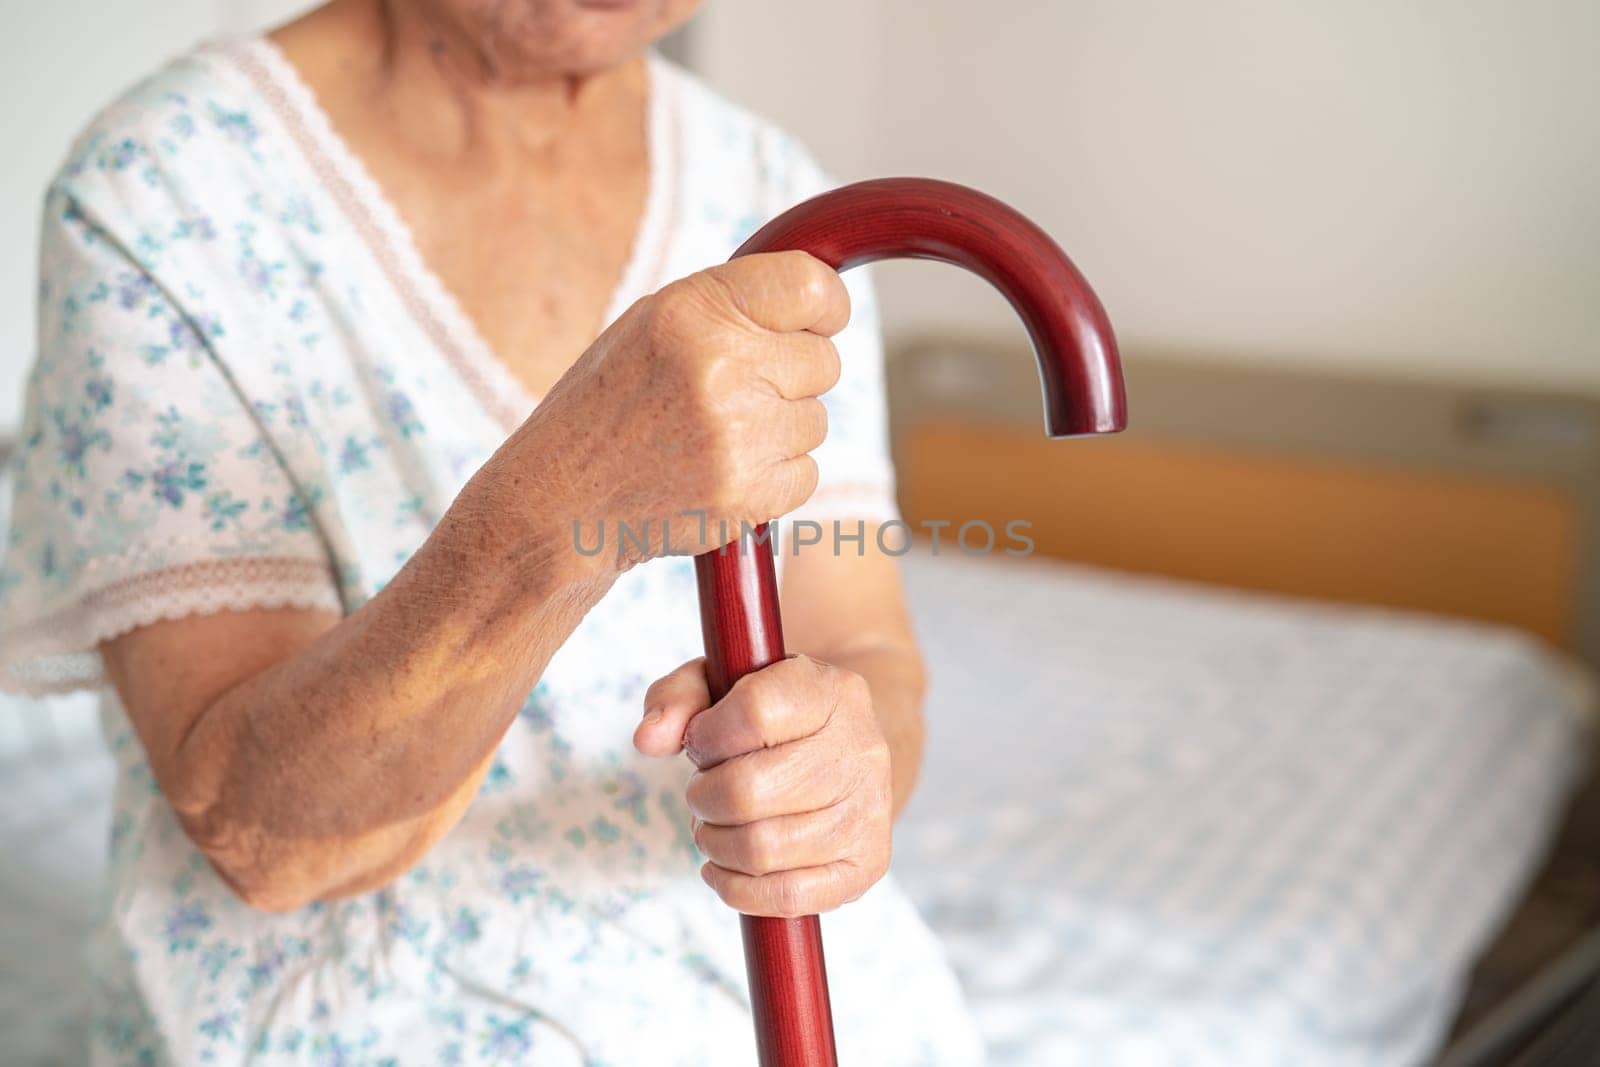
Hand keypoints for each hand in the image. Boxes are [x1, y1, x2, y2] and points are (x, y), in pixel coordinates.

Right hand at [478, 251, 848, 567]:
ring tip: (717, 435)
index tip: (820, 323)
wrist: (563, 500)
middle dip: (792, 375)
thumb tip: (817, 305)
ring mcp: (737, 435)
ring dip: (781, 429)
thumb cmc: (609, 405)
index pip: (812, 288)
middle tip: (738, 392)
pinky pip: (807, 472)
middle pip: (824, 361)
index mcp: (693, 311)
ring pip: (817, 420)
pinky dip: (775, 477)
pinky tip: (722, 470)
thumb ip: (730, 307)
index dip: (827, 307)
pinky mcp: (747, 493)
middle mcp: (720, 367)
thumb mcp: (651, 326)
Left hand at [635, 654, 893, 916]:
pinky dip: (737, 888)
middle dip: (703, 797)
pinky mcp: (866, 864)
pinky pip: (786, 896)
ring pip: (761, 849)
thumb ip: (677, 696)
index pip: (754, 712)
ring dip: (714, 842)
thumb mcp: (725, 684)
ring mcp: (869, 811)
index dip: (707, 734)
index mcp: (832, 691)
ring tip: (714, 824)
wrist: (846, 748)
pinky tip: (724, 865)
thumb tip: (648, 740)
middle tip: (703, 791)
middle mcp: (862, 750)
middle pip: (748, 791)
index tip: (701, 741)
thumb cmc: (775, 716)